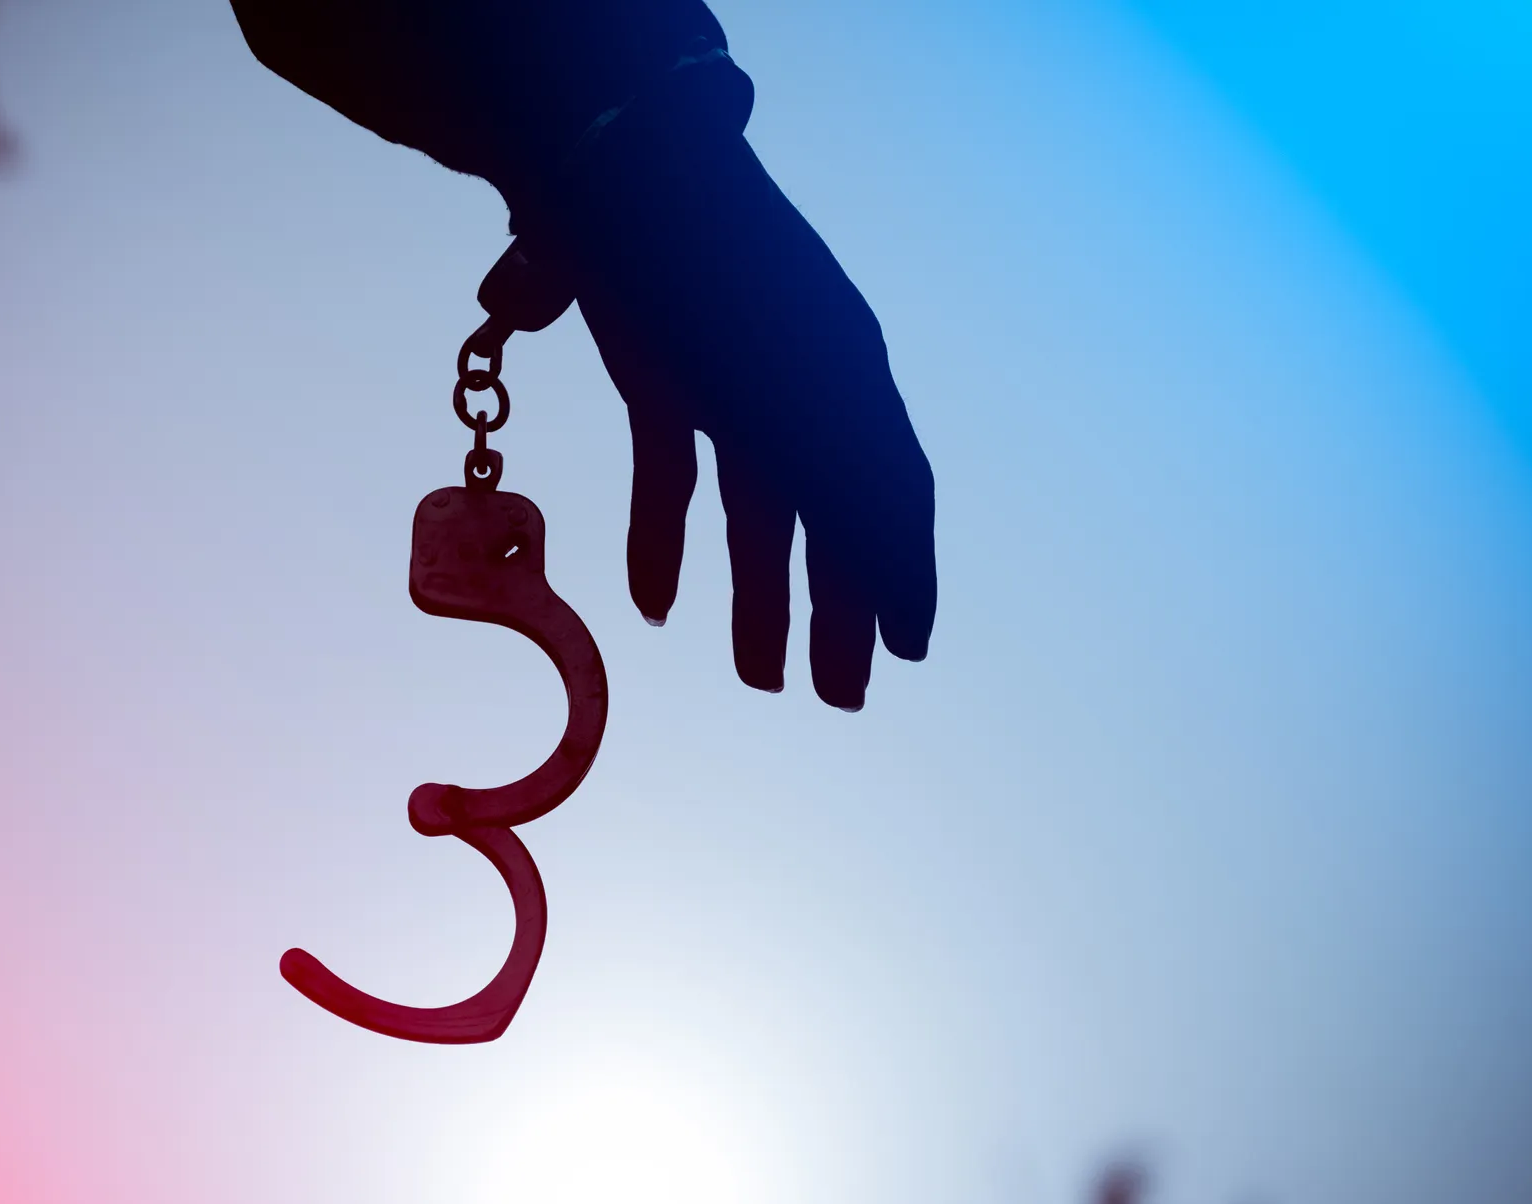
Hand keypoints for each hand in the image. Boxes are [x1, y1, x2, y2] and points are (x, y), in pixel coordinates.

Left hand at [560, 125, 935, 709]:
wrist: (623, 182)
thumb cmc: (726, 284)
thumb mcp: (805, 399)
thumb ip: (854, 488)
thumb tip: (897, 577)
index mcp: (851, 384)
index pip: (893, 495)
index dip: (903, 576)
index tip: (907, 651)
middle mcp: (801, 387)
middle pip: (827, 516)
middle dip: (834, 609)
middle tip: (836, 694)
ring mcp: (733, 383)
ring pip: (753, 511)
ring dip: (753, 593)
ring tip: (756, 676)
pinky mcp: (662, 378)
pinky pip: (673, 474)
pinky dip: (661, 538)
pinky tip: (652, 605)